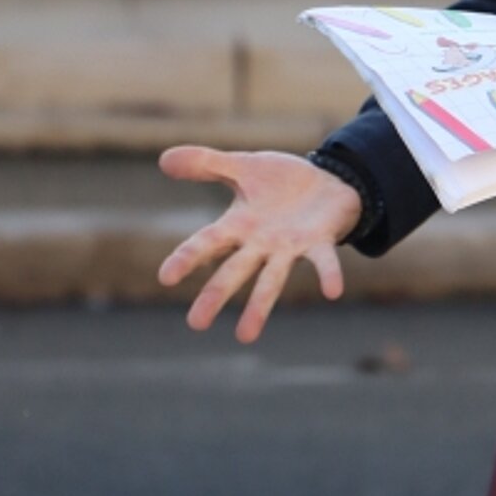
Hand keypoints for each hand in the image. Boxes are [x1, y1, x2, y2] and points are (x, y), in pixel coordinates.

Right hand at [157, 147, 359, 341]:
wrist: (328, 180)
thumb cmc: (281, 181)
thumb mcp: (242, 166)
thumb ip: (206, 164)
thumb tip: (163, 159)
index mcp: (239, 225)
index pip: (206, 243)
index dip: (187, 258)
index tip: (165, 277)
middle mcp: (261, 243)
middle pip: (233, 271)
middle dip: (215, 295)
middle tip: (196, 323)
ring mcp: (289, 247)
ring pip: (271, 279)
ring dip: (259, 307)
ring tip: (244, 336)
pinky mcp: (320, 242)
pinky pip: (323, 261)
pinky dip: (328, 275)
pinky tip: (333, 292)